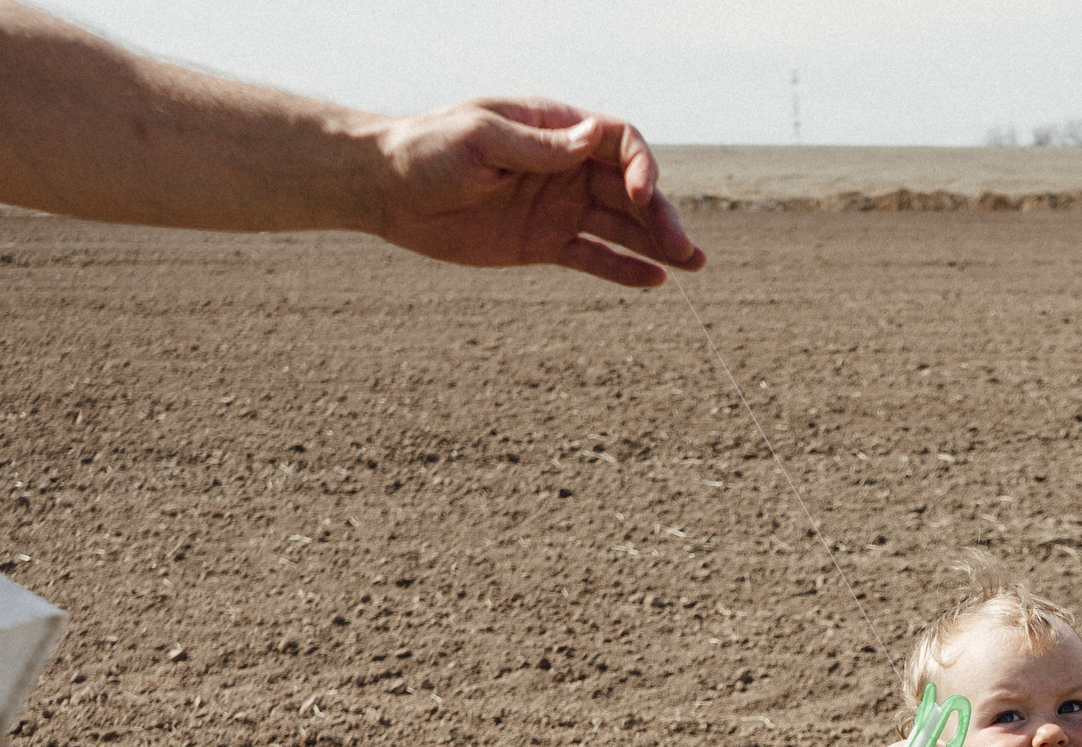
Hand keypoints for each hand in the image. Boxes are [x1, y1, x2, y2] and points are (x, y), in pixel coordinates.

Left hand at [365, 100, 704, 283]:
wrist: (388, 190)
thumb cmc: (427, 149)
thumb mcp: (479, 138)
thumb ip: (536, 147)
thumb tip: (590, 140)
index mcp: (554, 129)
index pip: (619, 142)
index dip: (642, 166)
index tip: (643, 194)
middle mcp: (565, 168)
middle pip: (629, 189)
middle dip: (661, 216)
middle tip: (686, 248)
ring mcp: (557, 207)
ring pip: (619, 225)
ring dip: (656, 243)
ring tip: (693, 264)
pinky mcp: (544, 244)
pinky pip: (593, 257)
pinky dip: (623, 269)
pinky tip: (654, 281)